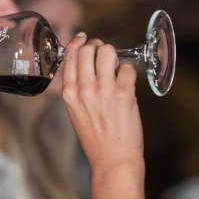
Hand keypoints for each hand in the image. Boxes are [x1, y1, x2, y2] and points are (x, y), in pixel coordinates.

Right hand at [61, 33, 143, 173]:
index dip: (78, 42)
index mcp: (69, 93)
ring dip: (114, 56)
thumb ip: (78, 88)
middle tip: (105, 55)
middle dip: (98, 47)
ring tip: (116, 67)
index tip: (84, 38)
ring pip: (108, 52)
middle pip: (88, 49)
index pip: (70, 56)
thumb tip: (88, 64)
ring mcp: (103, 90)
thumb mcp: (76, 112)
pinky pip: (127, 68)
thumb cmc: (96, 139)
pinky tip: (127, 84)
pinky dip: (129, 73)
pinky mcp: (123, 94)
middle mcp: (84, 89)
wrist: (112, 160)